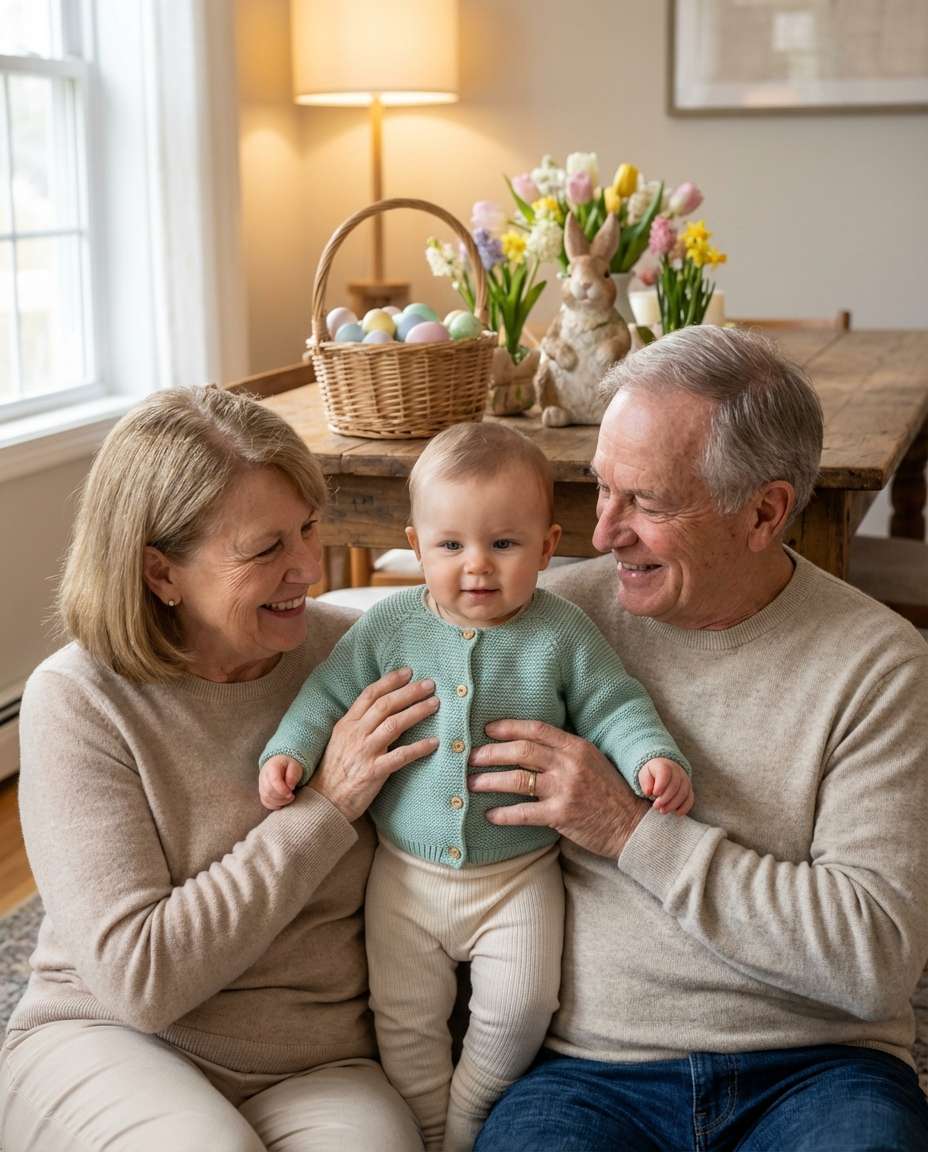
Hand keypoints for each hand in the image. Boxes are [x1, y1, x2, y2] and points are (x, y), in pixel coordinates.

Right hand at [259, 755, 303, 809]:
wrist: (280, 764)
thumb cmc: (288, 766)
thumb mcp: (295, 766)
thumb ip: (293, 775)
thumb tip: (290, 786)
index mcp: (272, 767)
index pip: (274, 780)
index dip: (283, 790)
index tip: (291, 794)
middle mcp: (263, 775)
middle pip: (269, 791)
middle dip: (282, 797)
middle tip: (292, 796)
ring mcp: (261, 784)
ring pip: (266, 797)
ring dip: (279, 802)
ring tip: (288, 799)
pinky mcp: (262, 791)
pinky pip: (264, 801)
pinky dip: (273, 805)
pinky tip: (282, 803)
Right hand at [311, 668, 438, 822]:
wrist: (323, 802)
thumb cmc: (334, 771)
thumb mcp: (340, 740)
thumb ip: (358, 724)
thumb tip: (381, 707)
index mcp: (347, 724)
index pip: (370, 694)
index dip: (390, 681)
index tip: (408, 672)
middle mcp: (355, 734)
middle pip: (386, 705)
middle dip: (410, 692)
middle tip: (429, 684)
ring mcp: (364, 752)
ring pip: (394, 724)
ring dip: (417, 712)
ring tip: (435, 704)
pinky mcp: (373, 772)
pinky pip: (401, 756)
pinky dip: (419, 748)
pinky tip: (434, 742)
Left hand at [467, 719, 649, 859]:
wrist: (632, 825)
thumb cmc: (610, 792)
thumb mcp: (592, 761)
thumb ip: (565, 752)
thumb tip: (530, 744)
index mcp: (576, 747)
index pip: (536, 729)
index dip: (508, 727)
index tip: (487, 729)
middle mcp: (569, 764)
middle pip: (520, 751)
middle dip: (490, 752)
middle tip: (470, 756)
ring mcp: (564, 789)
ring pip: (516, 780)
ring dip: (489, 781)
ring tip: (471, 783)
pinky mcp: (560, 815)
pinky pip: (523, 813)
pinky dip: (503, 813)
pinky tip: (489, 815)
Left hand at [638, 758, 693, 815]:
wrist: (664, 769)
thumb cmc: (652, 774)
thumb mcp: (645, 775)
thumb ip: (646, 782)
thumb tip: (648, 792)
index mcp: (664, 766)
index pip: (665, 773)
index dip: (661, 784)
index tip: (654, 793)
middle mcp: (677, 772)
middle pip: (675, 785)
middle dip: (665, 798)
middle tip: (656, 806)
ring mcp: (685, 780)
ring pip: (683, 793)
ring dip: (673, 804)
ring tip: (662, 810)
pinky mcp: (689, 790)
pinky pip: (690, 799)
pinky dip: (684, 807)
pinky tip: (677, 813)